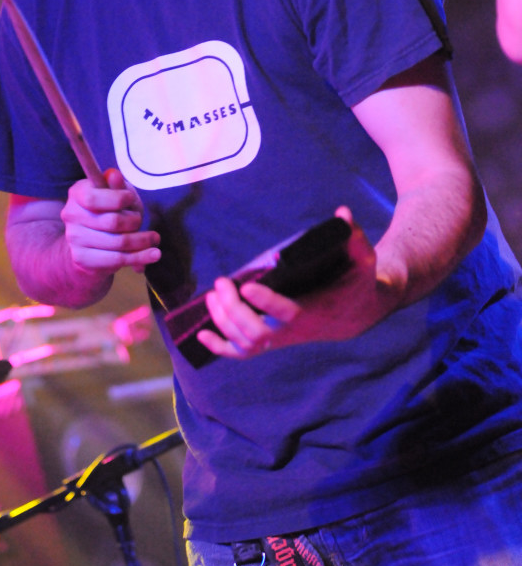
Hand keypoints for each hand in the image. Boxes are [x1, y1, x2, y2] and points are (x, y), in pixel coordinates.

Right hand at [62, 168, 159, 275]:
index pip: (93, 198)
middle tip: (140, 221)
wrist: (89, 244)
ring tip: (153, 239)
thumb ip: (117, 187)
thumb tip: (114, 174)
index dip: (117, 199)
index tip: (131, 199)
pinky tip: (153, 254)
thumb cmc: (108, 212)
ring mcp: (74, 239)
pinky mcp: (82, 259)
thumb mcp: (116, 195)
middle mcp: (71, 215)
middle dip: (134, 221)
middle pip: (112, 222)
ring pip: (118, 243)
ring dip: (142, 241)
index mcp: (77, 193)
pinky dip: (139, 257)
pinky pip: (117, 260)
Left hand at [197, 207, 394, 359]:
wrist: (356, 315)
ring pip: (246, 344)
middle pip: (257, 333)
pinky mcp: (273, 341)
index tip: (246, 285)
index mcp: (314, 310)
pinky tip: (202, 334)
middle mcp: (295, 330)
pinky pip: (243, 353)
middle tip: (221, 282)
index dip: (266, 302)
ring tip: (213, 294)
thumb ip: (355, 238)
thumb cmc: (356, 283)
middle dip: (233, 310)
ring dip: (223, 322)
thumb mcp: (363, 260)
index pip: (287, 313)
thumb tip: (341, 212)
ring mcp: (281, 339)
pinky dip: (220, 347)